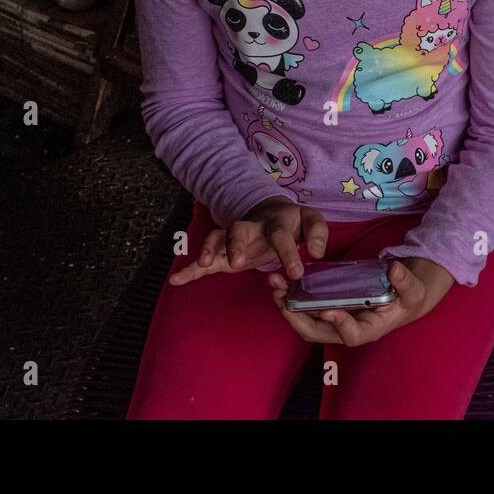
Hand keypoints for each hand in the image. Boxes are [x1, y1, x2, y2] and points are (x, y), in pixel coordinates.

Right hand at [169, 197, 327, 285]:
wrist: (272, 212)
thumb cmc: (293, 221)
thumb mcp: (311, 221)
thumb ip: (317, 233)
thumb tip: (317, 252)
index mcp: (276, 222)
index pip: (281, 235)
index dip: (288, 253)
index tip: (296, 273)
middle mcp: (252, 228)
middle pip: (239, 229)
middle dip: (235, 244)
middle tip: (237, 263)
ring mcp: (234, 239)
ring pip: (216, 238)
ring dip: (209, 249)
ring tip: (202, 263)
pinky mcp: (222, 253)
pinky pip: (204, 259)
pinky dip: (190, 269)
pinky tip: (176, 280)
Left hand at [266, 257, 454, 344]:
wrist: (403, 294)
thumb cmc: (409, 296)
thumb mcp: (414, 289)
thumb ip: (405, 281)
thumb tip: (394, 269)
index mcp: (369, 329)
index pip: (350, 335)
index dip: (338, 324)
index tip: (327, 309)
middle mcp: (347, 329)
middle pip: (316, 332)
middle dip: (296, 317)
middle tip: (281, 297)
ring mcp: (335, 320)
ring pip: (305, 321)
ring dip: (286, 305)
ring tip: (274, 285)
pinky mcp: (328, 307)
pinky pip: (305, 307)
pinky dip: (291, 296)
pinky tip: (281, 280)